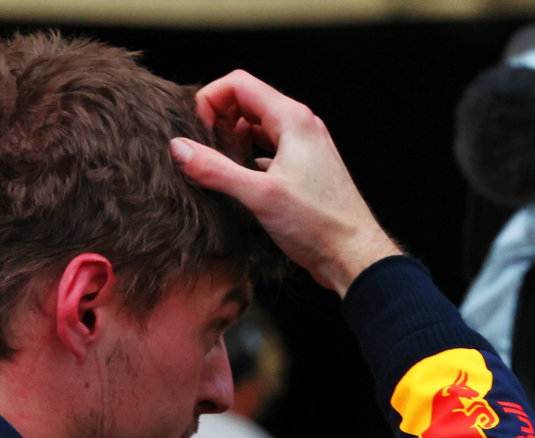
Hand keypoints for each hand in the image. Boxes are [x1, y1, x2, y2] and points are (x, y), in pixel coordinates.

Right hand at [172, 70, 401, 296]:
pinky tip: (240, 184)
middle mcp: (302, 126)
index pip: (239, 84)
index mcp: (293, 120)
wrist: (355, 256)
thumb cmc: (318, 225)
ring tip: (219, 168)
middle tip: (204, 151)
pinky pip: (270, 151)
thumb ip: (216, 169)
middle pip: (248, 103)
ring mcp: (305, 148)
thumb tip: (179, 149)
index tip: (198, 131)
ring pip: (258, 129)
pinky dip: (250, 159)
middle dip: (220, 120)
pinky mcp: (306, 170)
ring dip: (234, 141)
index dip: (211, 100)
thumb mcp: (259, 196)